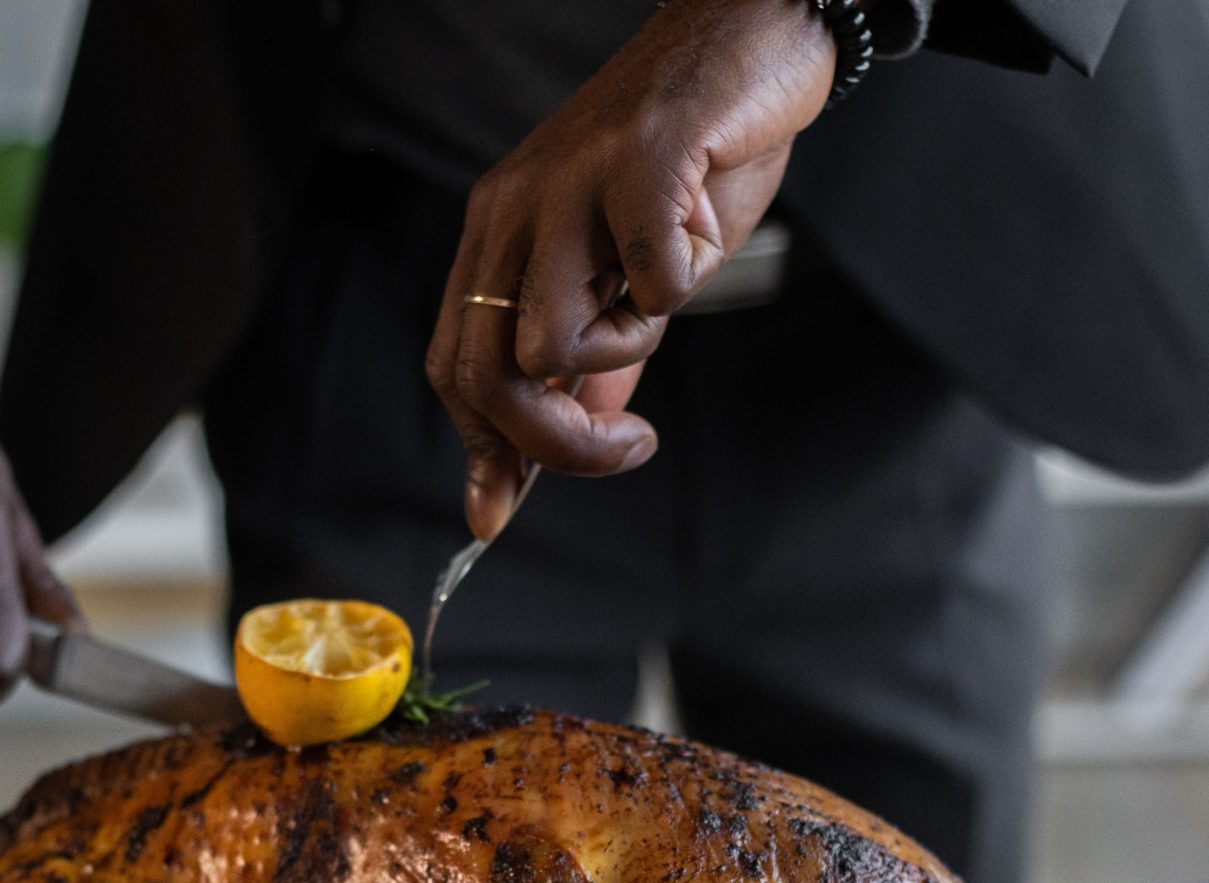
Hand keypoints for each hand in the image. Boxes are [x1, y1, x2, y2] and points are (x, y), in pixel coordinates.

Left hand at [425, 0, 834, 538]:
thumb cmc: (695, 160)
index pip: (457, 366)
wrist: (752, 38)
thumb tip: (558, 451)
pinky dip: (686, 282)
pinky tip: (704, 233)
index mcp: (500, 236)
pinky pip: (650, 280)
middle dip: (554, 444)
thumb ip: (596, 359)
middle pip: (489, 373)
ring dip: (627, 350)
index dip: (484, 449)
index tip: (508, 509)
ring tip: (669, 300)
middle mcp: (514, 210)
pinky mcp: (636, 160)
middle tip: (627, 448)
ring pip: (552, 340)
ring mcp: (567, 183)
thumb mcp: (631, 271)